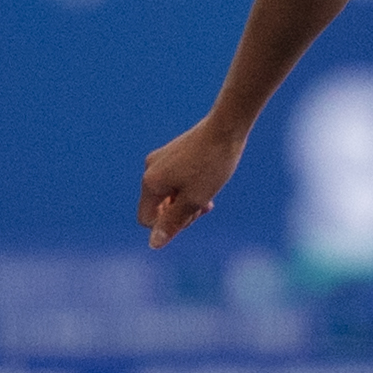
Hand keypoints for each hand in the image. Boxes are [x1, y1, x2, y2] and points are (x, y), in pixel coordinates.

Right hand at [136, 116, 246, 246]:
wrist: (226, 128)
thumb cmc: (211, 165)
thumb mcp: (194, 200)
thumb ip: (172, 223)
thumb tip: (153, 244)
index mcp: (150, 182)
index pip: (147, 219)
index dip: (168, 225)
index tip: (191, 215)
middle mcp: (150, 170)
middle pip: (157, 207)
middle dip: (179, 212)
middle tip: (204, 206)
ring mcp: (160, 159)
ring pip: (168, 194)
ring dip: (186, 201)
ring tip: (208, 195)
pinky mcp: (172, 153)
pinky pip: (174, 180)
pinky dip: (188, 187)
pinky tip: (207, 182)